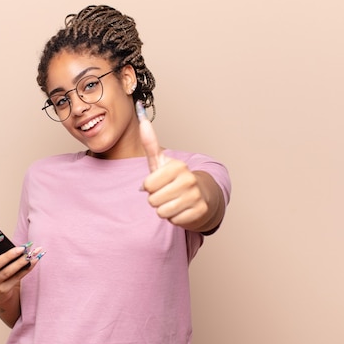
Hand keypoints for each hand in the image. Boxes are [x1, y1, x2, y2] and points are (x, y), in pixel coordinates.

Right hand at [0, 240, 42, 325]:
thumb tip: (18, 245)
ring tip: (30, 254)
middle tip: (22, 248)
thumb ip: (0, 254)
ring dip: (21, 262)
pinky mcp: (4, 289)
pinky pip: (18, 277)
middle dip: (9, 255)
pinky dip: (27, 268)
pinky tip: (34, 260)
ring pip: (8, 271)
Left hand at [138, 108, 215, 230]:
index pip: (147, 185)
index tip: (159, 182)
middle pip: (153, 200)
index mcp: (177, 166)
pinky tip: (181, 209)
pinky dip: (175, 218)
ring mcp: (196, 196)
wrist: (201, 195)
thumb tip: (142, 122)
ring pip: (162, 212)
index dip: (149, 187)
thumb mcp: (161, 162)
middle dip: (156, 199)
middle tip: (167, 193)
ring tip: (173, 201)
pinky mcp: (200, 211)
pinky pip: (174, 221)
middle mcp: (189, 180)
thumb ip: (150, 144)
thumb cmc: (174, 178)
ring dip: (165, 210)